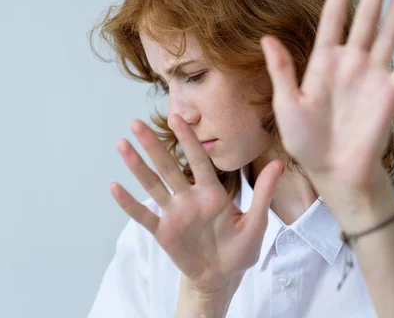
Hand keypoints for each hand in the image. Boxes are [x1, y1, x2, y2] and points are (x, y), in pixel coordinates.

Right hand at [109, 113, 283, 293]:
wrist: (223, 277)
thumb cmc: (240, 249)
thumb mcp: (256, 222)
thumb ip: (263, 193)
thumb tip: (279, 163)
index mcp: (212, 193)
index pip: (198, 160)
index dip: (188, 140)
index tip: (178, 117)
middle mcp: (189, 198)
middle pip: (168, 167)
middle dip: (153, 146)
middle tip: (136, 123)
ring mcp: (174, 214)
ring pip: (153, 185)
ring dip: (137, 166)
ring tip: (122, 145)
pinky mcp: (164, 232)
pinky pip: (144, 216)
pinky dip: (129, 204)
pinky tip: (114, 187)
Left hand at [260, 0, 393, 224]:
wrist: (333, 172)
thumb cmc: (306, 142)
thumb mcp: (287, 104)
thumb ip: (282, 70)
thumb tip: (267, 37)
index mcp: (323, 63)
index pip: (333, 20)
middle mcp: (350, 64)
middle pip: (365, 18)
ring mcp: (372, 77)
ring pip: (389, 33)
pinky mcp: (390, 94)